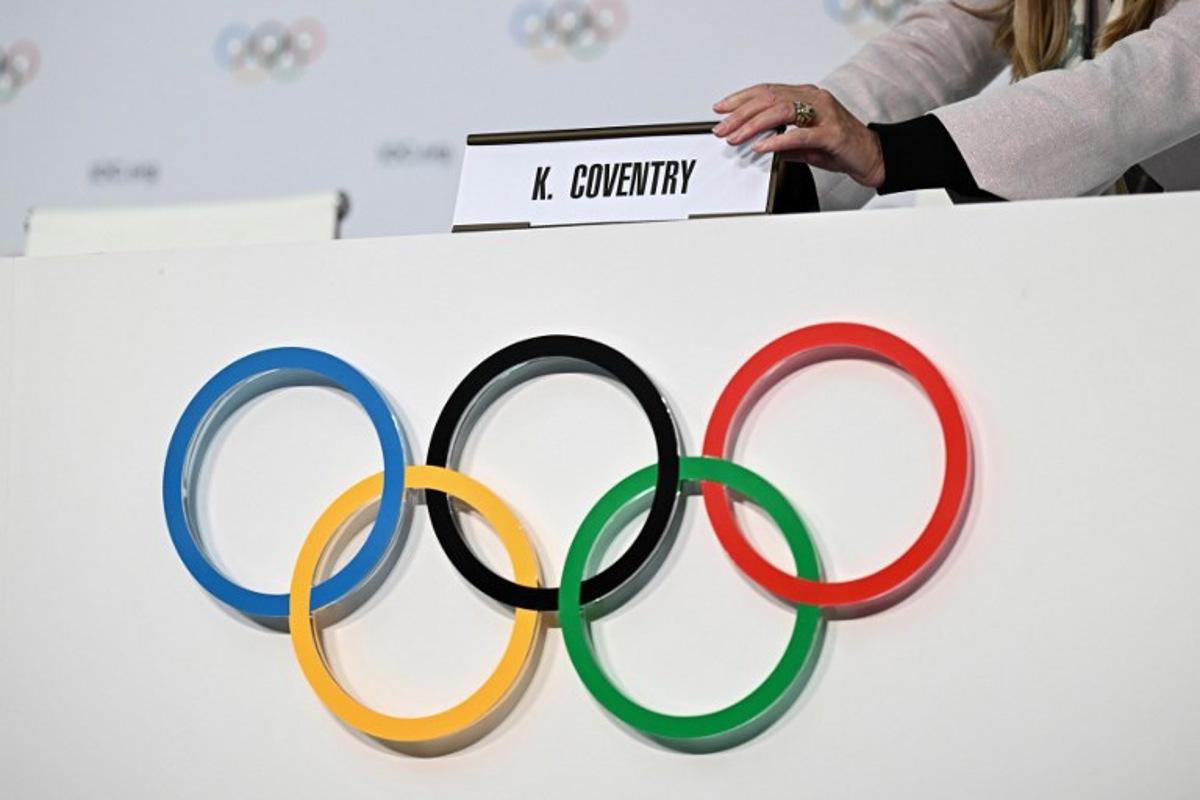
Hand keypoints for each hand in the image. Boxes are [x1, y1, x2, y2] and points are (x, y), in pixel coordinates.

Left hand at [713, 83, 885, 188]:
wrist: (873, 157)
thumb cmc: (841, 147)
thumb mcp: (804, 145)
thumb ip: (782, 143)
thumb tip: (757, 145)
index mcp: (807, 96)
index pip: (767, 91)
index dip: (741, 98)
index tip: (720, 109)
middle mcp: (814, 98)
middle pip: (769, 98)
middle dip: (740, 113)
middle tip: (722, 128)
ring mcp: (824, 113)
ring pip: (781, 110)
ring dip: (753, 124)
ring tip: (736, 137)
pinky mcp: (831, 133)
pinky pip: (799, 134)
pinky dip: (777, 140)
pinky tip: (761, 146)